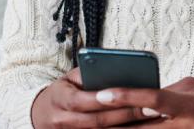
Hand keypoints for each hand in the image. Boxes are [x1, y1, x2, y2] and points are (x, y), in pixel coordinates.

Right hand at [31, 68, 160, 127]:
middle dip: (126, 114)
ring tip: (151, 118)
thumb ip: (89, 75)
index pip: (85, 100)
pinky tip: (138, 127)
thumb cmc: (63, 92)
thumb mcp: (70, 79)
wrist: (42, 116)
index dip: (106, 98)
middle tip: (152, 108)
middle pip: (98, 120)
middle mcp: (63, 121)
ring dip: (128, 127)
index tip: (130, 92)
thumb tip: (116, 71)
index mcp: (60, 99)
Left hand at [95, 77, 193, 127]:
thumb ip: (166, 93)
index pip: (153, 99)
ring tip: (100, 128)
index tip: (102, 93)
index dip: (126, 96)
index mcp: (191, 106)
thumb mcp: (193, 86)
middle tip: (88, 121)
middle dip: (114, 126)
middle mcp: (189, 128)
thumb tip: (140, 96)